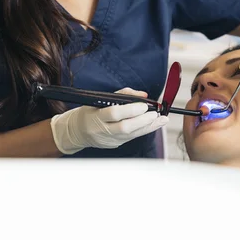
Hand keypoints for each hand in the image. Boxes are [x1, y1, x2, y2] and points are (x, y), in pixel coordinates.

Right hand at [50, 88, 168, 154]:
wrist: (77, 132)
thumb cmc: (90, 112)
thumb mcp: (100, 99)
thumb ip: (122, 95)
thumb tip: (143, 95)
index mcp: (96, 116)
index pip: (114, 113)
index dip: (130, 110)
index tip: (144, 105)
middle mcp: (103, 130)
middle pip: (125, 128)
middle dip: (142, 121)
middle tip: (155, 114)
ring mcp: (109, 140)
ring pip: (132, 135)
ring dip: (149, 127)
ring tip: (162, 119)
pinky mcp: (115, 144)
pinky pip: (132, 138)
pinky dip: (145, 130)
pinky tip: (155, 125)